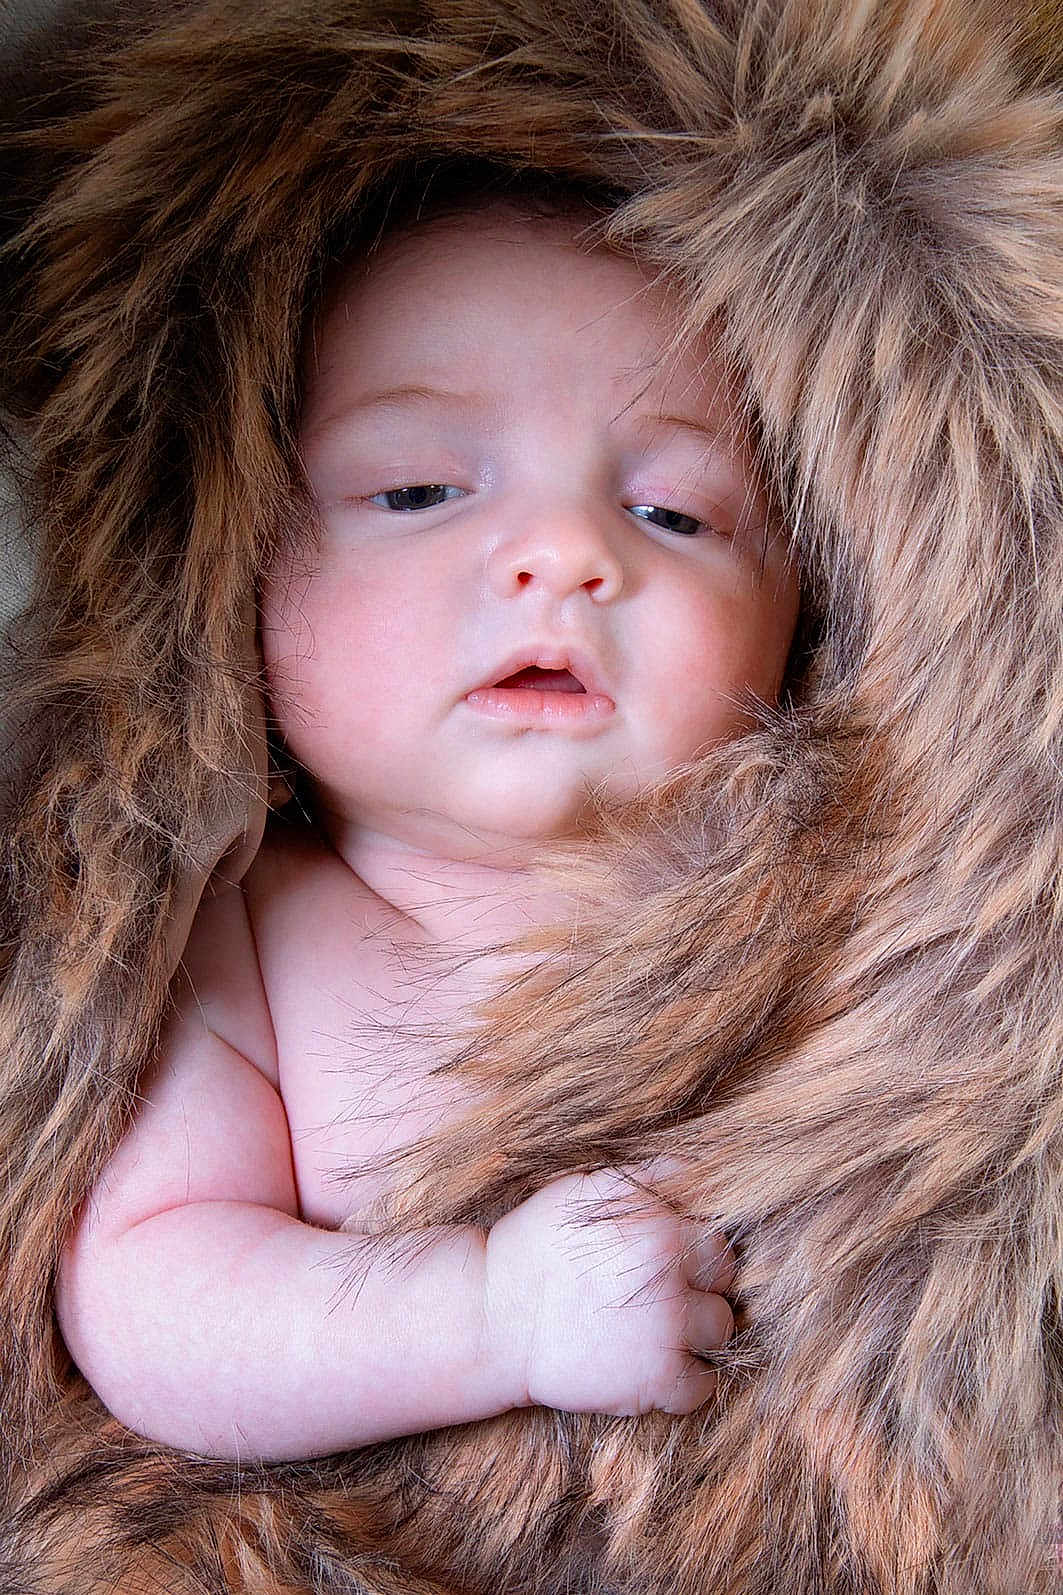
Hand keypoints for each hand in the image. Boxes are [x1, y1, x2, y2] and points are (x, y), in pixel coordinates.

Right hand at [482, 1167, 733, 1417]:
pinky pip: (703, 1385)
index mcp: (657, 1222)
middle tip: (664, 1290)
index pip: (713, 1223)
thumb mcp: (585, 1189)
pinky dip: (685, 1382)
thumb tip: (695, 1171)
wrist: (490, 1318)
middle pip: (726, 1273)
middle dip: (702, 1279)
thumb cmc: (534, 1248)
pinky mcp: (656, 1380)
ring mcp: (667, 1328)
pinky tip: (652, 1367)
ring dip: (698, 1330)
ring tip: (659, 1329)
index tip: (669, 1251)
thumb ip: (645, 1179)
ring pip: (722, 1328)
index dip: (692, 1237)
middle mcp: (670, 1271)